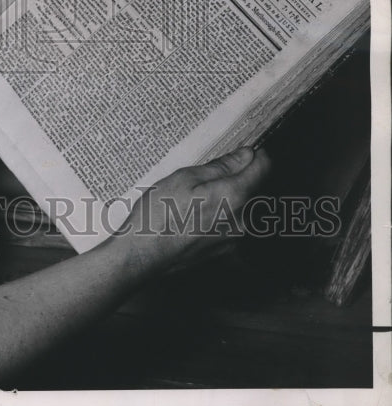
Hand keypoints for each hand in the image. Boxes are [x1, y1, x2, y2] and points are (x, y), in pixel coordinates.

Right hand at [125, 146, 270, 270]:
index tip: (243, 149)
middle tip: (206, 174)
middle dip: (237, 175)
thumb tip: (246, 155)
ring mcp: (234, 239)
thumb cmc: (158, 215)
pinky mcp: (225, 250)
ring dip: (227, 196)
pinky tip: (195, 214)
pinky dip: (220, 214)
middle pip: (253, 187)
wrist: (142, 256)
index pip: (264, 168)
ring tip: (195, 196)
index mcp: (234, 197)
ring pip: (242, 206)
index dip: (255, 154)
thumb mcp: (184, 178)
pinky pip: (231, 224)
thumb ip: (220, 166)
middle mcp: (242, 220)